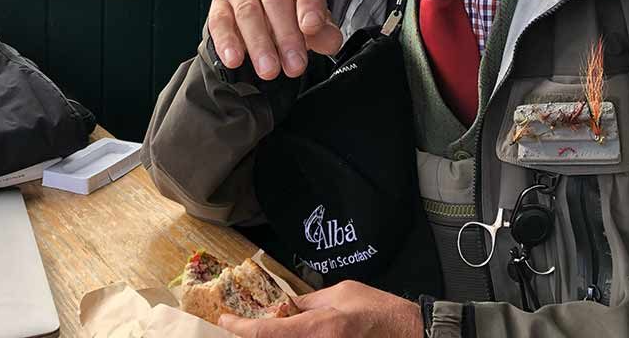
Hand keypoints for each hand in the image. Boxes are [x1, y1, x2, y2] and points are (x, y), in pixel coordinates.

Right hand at [208, 0, 342, 79]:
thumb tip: (330, 40)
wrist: (261, 21)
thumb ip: (324, 31)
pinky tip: (235, 59)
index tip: (312, 27)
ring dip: (260, 44)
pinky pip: (220, 21)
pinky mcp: (219, 3)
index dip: (310, 1)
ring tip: (270, 70)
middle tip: (295, 65)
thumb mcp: (313, 22)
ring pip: (248, 11)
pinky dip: (227, 42)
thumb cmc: (291, 14)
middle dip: (287, 34)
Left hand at [218, 280, 422, 336]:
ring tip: (265, 324)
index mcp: (315, 329)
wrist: (404, 333)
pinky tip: (287, 330)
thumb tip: (285, 308)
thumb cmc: (374, 309)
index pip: (264, 333)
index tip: (223, 320)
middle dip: (253, 335)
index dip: (239, 328)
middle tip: (238, 324)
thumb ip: (308, 303)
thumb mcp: (338, 294)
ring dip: (271, 336)